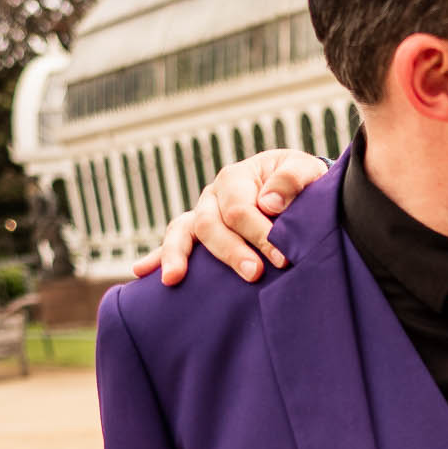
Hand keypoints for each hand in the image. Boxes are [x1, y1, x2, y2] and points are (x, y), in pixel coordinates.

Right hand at [130, 149, 329, 285]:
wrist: (299, 190)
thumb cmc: (303, 182)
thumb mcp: (306, 170)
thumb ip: (292, 179)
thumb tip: (269, 203)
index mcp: (236, 178)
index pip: (239, 208)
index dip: (259, 234)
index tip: (282, 257)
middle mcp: (213, 195)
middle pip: (210, 224)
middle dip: (232, 252)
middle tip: (255, 273)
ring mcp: (203, 214)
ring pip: (184, 232)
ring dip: (179, 256)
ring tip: (174, 278)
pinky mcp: (200, 232)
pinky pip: (175, 242)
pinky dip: (157, 256)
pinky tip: (141, 272)